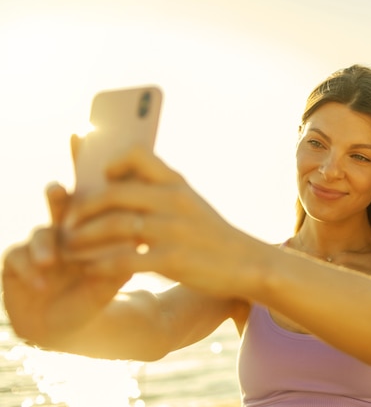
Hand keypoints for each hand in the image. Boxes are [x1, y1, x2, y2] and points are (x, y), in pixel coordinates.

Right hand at [2, 183, 131, 346]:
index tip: (96, 194)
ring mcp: (38, 247)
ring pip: (39, 234)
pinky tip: (40, 283)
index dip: (89, 202)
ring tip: (49, 261)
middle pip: (57, 207)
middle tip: (57, 189)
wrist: (65, 328)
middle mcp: (61, 235)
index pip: (88, 211)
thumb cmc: (91, 300)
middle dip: (56, 196)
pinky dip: (28, 268)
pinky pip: (16, 257)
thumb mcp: (106, 286)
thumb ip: (116, 268)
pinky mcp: (16, 264)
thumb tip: (136, 246)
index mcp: (86, 234)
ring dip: (44, 245)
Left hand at [62, 147, 250, 297]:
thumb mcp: (191, 203)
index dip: (112, 163)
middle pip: (114, 193)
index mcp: (177, 183)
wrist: (247, 262)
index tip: (102, 179)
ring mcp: (173, 230)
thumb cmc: (211, 233)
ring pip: (114, 225)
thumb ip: (161, 191)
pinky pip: (124, 260)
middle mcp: (174, 200)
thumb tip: (118, 185)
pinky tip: (90, 271)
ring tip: (70, 247)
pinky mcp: (172, 259)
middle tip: (68, 222)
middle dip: (83, 208)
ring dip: (84, 237)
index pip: (137, 154)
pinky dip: (101, 266)